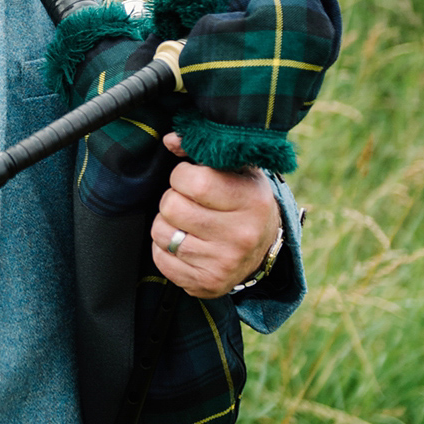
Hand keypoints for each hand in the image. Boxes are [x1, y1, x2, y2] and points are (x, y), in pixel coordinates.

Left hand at [150, 133, 279, 299]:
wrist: (263, 249)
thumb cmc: (243, 201)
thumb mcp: (235, 170)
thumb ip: (202, 151)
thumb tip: (170, 140)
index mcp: (252, 201)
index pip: (194, 181)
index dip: (181, 175)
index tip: (190, 178)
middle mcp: (241, 235)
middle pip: (172, 207)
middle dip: (172, 199)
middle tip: (188, 202)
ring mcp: (223, 263)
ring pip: (161, 232)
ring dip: (166, 223)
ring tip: (187, 223)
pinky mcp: (206, 284)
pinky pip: (160, 259)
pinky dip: (164, 249)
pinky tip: (186, 243)